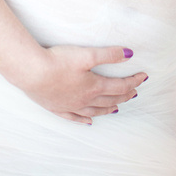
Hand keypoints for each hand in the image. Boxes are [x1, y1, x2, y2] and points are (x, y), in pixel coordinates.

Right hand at [21, 45, 147, 123]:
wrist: (32, 72)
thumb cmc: (58, 61)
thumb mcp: (87, 54)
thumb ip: (109, 54)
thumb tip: (129, 54)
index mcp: (94, 86)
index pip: (119, 86)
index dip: (133, 81)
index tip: (144, 77)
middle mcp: (85, 99)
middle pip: (110, 99)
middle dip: (124, 95)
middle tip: (134, 92)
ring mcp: (71, 106)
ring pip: (95, 110)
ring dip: (108, 108)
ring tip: (117, 108)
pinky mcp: (57, 107)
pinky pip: (75, 118)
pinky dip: (84, 120)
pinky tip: (89, 121)